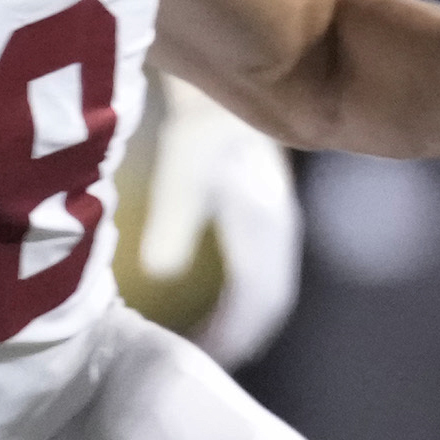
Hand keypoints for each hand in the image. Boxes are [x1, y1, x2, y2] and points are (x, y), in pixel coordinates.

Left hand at [119, 76, 303, 366]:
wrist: (242, 76)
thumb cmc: (206, 126)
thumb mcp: (185, 172)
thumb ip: (174, 223)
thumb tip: (162, 275)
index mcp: (265, 227)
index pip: (259, 299)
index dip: (235, 334)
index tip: (208, 360)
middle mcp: (278, 230)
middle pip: (268, 300)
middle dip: (241, 334)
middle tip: (206, 363)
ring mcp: (275, 221)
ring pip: (267, 285)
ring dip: (243, 316)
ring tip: (211, 342)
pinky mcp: (264, 210)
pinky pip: (261, 267)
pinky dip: (242, 294)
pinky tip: (216, 298)